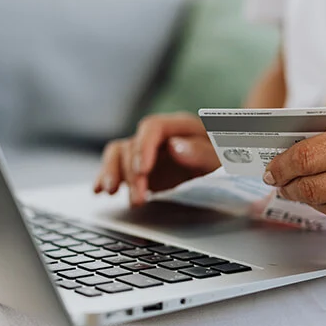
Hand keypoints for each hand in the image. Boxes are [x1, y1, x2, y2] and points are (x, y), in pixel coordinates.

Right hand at [94, 112, 219, 205]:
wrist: (227, 168)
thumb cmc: (226, 160)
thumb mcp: (222, 158)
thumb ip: (202, 152)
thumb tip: (175, 147)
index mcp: (179, 126)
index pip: (152, 127)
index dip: (144, 147)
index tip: (142, 170)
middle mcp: (158, 136)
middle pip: (133, 145)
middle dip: (131, 173)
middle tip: (138, 199)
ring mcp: (146, 152)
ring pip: (118, 154)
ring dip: (112, 173)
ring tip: (110, 193)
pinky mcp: (138, 169)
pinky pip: (115, 167)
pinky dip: (105, 177)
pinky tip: (98, 191)